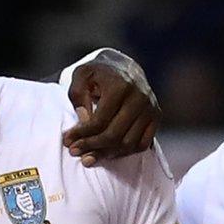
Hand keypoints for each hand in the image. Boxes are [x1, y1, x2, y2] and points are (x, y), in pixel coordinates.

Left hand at [63, 49, 158, 163]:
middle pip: (114, 135)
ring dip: (106, 154)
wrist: (125, 66)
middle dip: (91, 147)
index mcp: (120, 86)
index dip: (82, 135)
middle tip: (75, 152)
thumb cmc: (99, 73)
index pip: (99, 121)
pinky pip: (141, 144)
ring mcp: (150, 108)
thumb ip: (78, 95)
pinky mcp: (156, 117)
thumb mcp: (82, 75)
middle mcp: (139, 98)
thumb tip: (84, 121)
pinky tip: (108, 152)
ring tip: (89, 156)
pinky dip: (124, 152)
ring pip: (128, 143)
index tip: (68, 141)